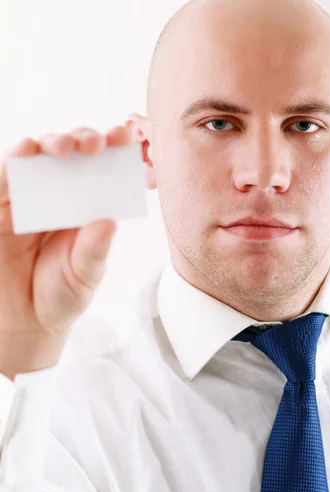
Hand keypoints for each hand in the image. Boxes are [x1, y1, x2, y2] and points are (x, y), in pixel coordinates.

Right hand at [0, 124, 135, 376]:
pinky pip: (3, 178)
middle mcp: (58, 196)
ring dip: (46, 145)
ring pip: (35, 158)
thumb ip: (94, 251)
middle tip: (93, 145)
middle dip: (81, 141)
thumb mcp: (85, 276)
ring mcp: (27, 199)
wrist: (26, 322)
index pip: (100, 171)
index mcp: (85, 208)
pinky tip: (25, 153)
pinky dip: (13, 163)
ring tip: (61, 148)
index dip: (112, 150)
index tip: (124, 138)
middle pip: (68, 155)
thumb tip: (107, 223)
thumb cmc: (61, 295)